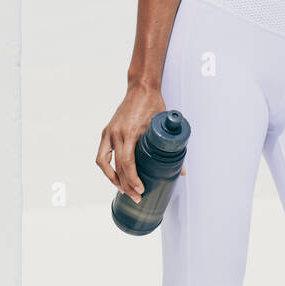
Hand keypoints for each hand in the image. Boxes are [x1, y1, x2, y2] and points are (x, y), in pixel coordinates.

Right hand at [97, 84, 185, 203]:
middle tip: (136, 197)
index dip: (133, 179)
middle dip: (126, 185)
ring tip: (123, 190)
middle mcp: (116, 132)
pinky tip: (115, 177)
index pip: (128, 162)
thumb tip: (182, 171)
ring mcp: (109, 132)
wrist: (141, 88)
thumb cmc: (154, 104)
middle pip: (117, 166)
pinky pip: (102, 155)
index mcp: (131, 131)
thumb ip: (174, 148)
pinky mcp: (107, 132)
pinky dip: (107, 168)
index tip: (141, 190)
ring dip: (113, 179)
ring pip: (104, 162)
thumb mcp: (164, 125)